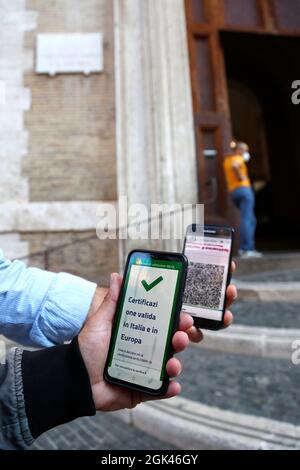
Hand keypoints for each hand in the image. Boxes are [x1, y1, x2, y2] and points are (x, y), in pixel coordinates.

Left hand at [79, 273, 195, 411]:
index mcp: (138, 333)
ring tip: (172, 364)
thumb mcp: (100, 322)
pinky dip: (169, 389)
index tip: (183, 316)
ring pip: (168, 366)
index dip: (176, 320)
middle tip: (181, 335)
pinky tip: (173, 385)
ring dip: (176, 364)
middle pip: (170, 344)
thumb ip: (112, 301)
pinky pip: (160, 390)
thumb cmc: (87, 349)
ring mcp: (145, 371)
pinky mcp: (142, 389)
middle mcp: (145, 351)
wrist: (75, 379)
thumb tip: (116, 276)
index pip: (163, 324)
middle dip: (181, 339)